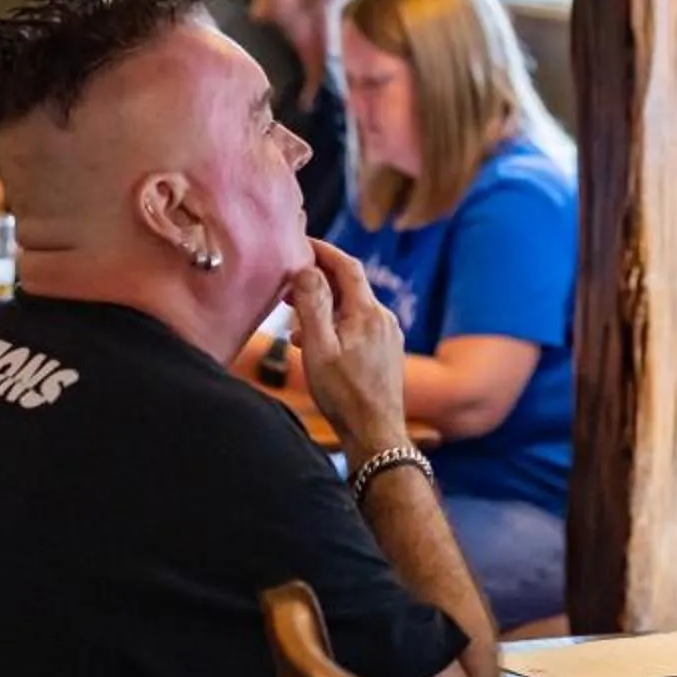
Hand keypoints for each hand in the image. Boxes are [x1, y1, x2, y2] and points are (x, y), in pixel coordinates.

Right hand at [286, 240, 407, 456]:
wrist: (375, 433)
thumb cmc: (344, 395)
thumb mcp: (319, 349)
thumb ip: (312, 306)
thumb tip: (307, 269)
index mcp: (367, 313)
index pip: (346, 266)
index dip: (324, 250)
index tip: (301, 242)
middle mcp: (383, 318)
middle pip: (349, 285)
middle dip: (318, 279)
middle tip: (288, 283)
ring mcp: (387, 335)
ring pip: (352, 307)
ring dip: (324, 305)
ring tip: (294, 316)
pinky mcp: (386, 351)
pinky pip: (358, 325)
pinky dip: (335, 323)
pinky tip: (315, 342)